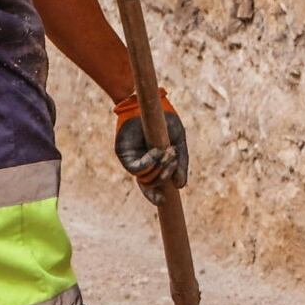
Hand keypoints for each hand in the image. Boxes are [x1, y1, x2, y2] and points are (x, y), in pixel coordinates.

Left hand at [114, 88, 187, 202]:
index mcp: (153, 162)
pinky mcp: (124, 153)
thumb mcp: (178, 141)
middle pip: (148, 185)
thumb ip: (181, 164)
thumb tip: (180, 186)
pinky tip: (157, 152)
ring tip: (168, 152)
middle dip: (163, 179)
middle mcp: (141, 163)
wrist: (150, 102)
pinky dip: (149, 163)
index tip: (163, 201)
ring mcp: (132, 158)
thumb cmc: (164, 119)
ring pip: (145, 178)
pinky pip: (136, 168)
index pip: (152, 185)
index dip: (155, 196)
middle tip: (173, 163)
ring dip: (160, 169)